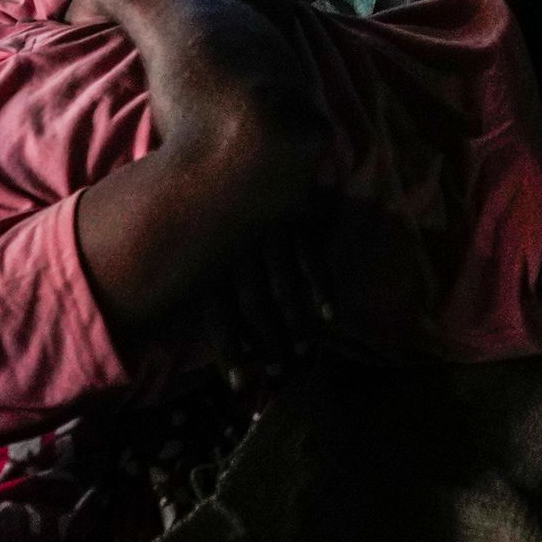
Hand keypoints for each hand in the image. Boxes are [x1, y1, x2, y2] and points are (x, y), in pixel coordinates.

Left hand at [207, 220, 333, 386]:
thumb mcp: (211, 245)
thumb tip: (229, 337)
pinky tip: (331, 316)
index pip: (219, 314)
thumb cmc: (228, 211)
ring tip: (305, 353)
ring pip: (283, 288)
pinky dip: (322, 289)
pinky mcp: (298, 218)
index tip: (239, 385)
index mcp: (212, 259)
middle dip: (266, 343)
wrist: (253, 157)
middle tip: (279, 373)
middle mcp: (238, 249)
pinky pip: (312, 259)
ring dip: (295, 324)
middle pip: (252, 306)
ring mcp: (270, 233)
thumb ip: (214, 286)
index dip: (229, 350)